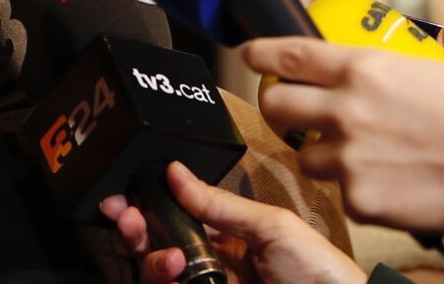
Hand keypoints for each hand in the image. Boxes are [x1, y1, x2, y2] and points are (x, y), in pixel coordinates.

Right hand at [101, 162, 363, 283]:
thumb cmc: (320, 271)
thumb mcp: (270, 226)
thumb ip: (219, 203)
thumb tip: (175, 171)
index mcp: (227, 237)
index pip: (175, 218)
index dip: (146, 208)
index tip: (123, 199)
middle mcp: (213, 265)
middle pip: (156, 247)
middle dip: (135, 231)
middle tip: (129, 221)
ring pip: (158, 276)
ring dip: (152, 262)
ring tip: (171, 260)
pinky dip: (162, 282)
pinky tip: (175, 275)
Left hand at [247, 37, 443, 232]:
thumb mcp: (427, 71)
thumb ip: (378, 75)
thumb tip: (351, 75)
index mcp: (364, 68)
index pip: (288, 54)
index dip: (261, 53)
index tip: (251, 54)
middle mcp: (347, 111)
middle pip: (277, 106)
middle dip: (280, 108)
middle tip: (295, 112)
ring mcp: (351, 159)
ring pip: (308, 157)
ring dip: (327, 155)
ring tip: (365, 155)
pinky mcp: (363, 201)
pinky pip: (346, 194)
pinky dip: (362, 190)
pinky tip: (396, 183)